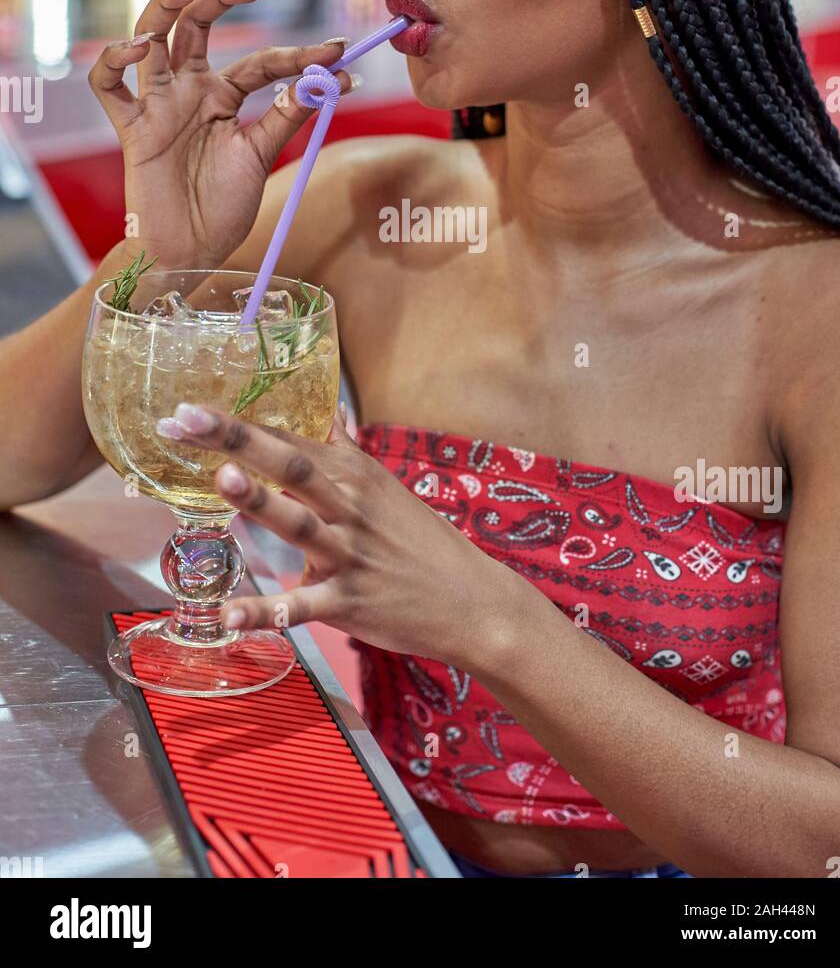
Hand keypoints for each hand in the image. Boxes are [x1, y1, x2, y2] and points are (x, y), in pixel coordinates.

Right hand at [87, 0, 354, 266]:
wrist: (190, 253)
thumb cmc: (223, 208)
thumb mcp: (261, 155)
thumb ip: (289, 116)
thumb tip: (334, 80)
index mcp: (222, 96)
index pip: (261, 61)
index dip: (300, 56)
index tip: (339, 51)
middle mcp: (188, 91)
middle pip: (195, 24)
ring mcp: (158, 106)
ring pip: (150, 36)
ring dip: (168, 4)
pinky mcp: (132, 130)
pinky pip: (107, 87)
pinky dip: (114, 60)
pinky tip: (139, 48)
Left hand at [157, 400, 522, 670]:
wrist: (471, 601)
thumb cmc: (420, 543)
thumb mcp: (386, 488)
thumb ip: (349, 450)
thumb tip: (333, 407)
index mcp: (353, 475)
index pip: (288, 441)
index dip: (237, 425)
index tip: (185, 411)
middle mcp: (350, 507)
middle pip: (291, 466)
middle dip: (238, 441)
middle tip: (185, 420)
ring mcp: (350, 554)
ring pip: (300, 524)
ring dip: (260, 503)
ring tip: (220, 480)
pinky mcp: (350, 602)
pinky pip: (303, 606)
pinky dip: (267, 611)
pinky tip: (229, 614)